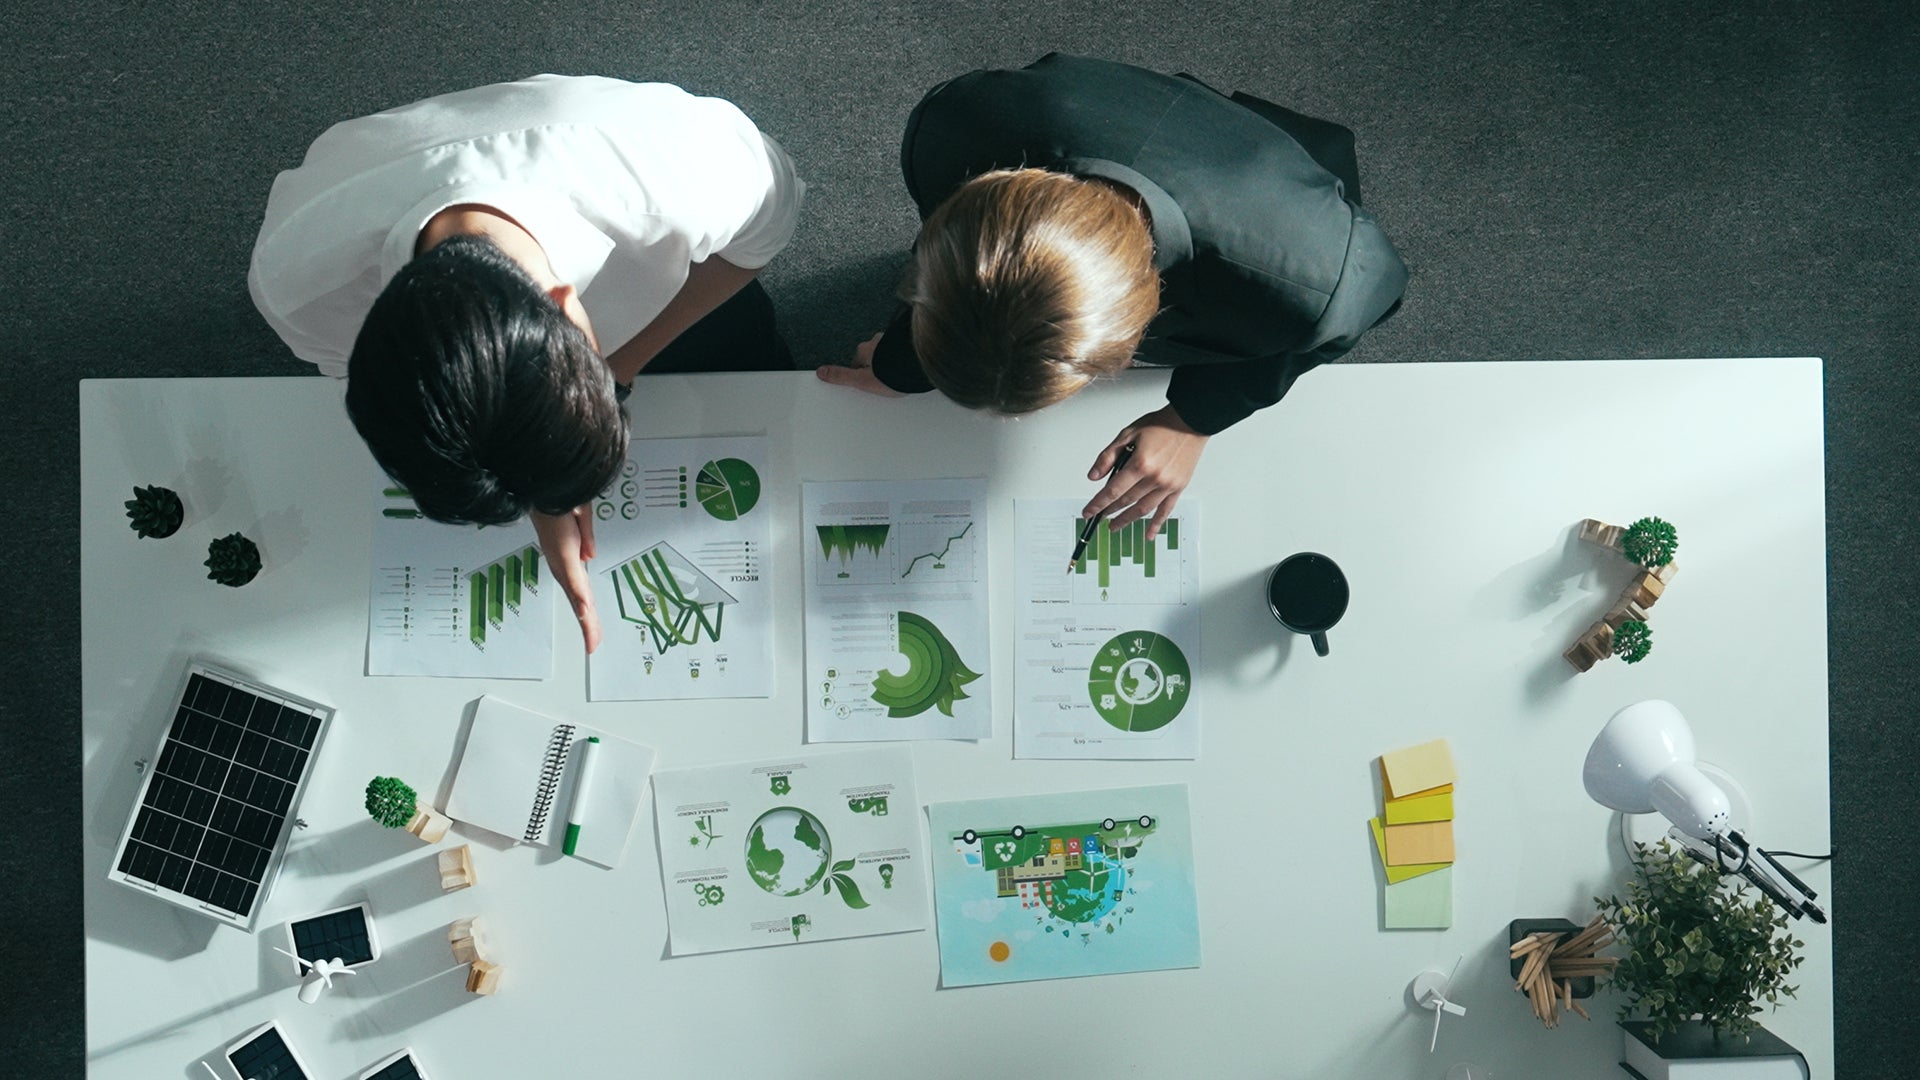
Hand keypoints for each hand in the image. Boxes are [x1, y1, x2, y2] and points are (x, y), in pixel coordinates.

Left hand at [531, 506, 601, 652]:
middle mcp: (564, 562)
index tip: (592, 631)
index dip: (587, 611)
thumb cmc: (561, 492)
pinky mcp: (562, 553)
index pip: (581, 590)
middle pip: (579, 600)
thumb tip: (590, 557)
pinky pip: (573, 578)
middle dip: (587, 625)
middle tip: (592, 645)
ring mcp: (562, 559)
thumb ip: (587, 537)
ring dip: (584, 617)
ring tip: (591, 638)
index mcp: (570, 556)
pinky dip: (579, 596)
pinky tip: (584, 611)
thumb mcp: (581, 517)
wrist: (545, 479)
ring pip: (576, 595)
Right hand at [814, 332, 903, 396]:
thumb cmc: (891, 373)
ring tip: (894, 380)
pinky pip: (900, 355)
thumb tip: (822, 372)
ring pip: (886, 355)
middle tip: (880, 383)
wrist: (916, 366)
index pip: (855, 362)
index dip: (859, 375)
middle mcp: (878, 342)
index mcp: (864, 350)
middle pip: (871, 358)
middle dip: (874, 368)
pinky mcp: (907, 346)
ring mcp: (893, 342)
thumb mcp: (861, 380)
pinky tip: (904, 373)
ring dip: (889, 364)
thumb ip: (841, 376)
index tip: (864, 383)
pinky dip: (900, 362)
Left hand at [1082, 405, 1209, 538]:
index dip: (1098, 504)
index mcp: (1140, 464)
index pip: (1112, 491)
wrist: (1190, 421)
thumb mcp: (1128, 434)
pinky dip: (1156, 524)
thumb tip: (1094, 476)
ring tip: (1115, 526)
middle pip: (1126, 501)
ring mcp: (1168, 485)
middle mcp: (1154, 478)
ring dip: (1127, 520)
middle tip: (1099, 518)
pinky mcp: (1178, 487)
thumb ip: (1108, 456)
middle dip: (1109, 511)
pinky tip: (1149, 535)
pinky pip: (1166, 510)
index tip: (1088, 512)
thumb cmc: (1161, 425)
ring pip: (1143, 509)